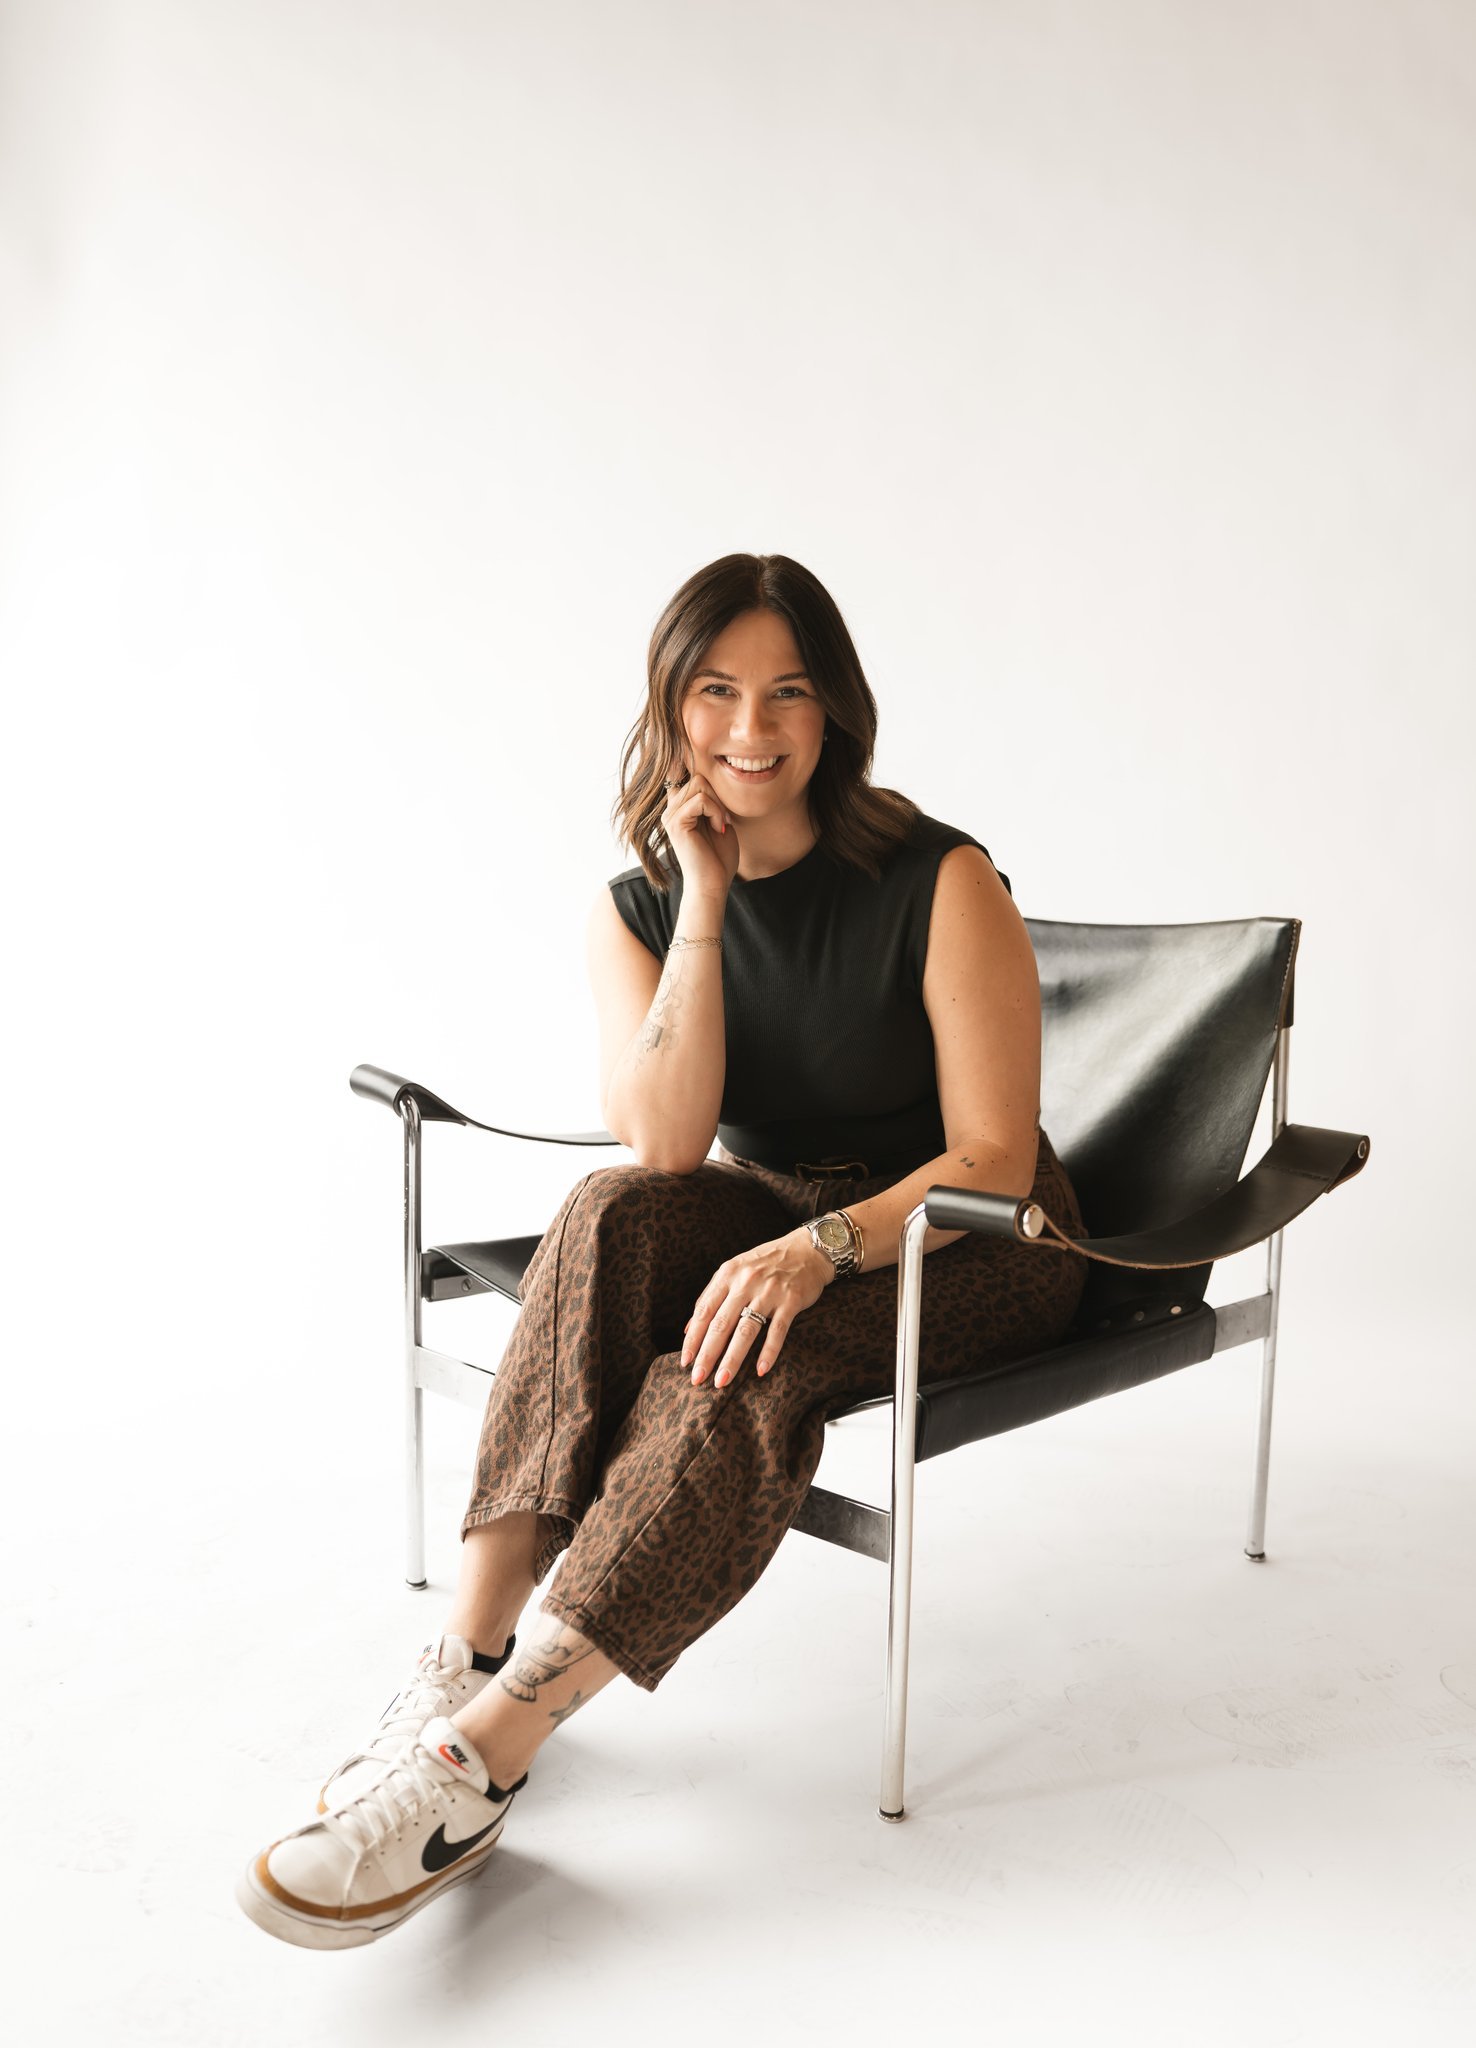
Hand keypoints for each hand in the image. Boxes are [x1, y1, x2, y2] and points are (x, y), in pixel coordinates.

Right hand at [662, 766, 740, 898]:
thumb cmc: (719, 858)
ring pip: (699, 784)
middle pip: (697, 777)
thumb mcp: (718, 821)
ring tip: (721, 823)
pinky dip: (716, 812)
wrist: (712, 883)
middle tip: (725, 818)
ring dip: (718, 804)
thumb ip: (713, 800)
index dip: (691, 765)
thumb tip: (713, 774)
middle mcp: (670, 809)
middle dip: (718, 794)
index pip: (681, 773)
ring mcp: (671, 815)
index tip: (705, 764)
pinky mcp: (675, 823)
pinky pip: (701, 800)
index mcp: (679, 808)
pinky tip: (719, 827)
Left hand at [682, 1227, 833, 1387]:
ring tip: (723, 1380)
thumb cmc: (766, 1262)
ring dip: (733, 1358)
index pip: (704, 1311)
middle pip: (721, 1324)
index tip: (685, 1362)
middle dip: (707, 1354)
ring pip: (746, 1330)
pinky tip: (761, 1370)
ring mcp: (769, 1291)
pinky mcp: (791, 1300)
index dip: (693, 1338)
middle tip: (698, 1379)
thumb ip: (712, 1296)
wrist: (808, 1249)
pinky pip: (778, 1330)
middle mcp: (745, 1282)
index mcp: (728, 1274)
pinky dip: (769, 1351)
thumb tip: (689, 1329)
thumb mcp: (735, 1270)